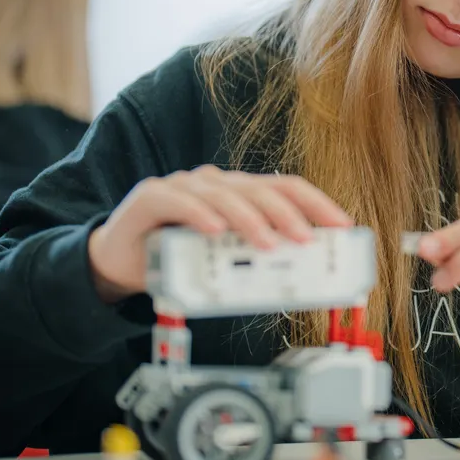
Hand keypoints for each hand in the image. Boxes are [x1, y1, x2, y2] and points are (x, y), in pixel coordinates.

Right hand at [88, 167, 351, 302]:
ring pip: (225, 194)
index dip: (317, 204)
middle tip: (308, 240)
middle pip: (261, 189)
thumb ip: (252, 258)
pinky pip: (180, 201)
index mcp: (238, 192)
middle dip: (290, 214)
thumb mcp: (222, 260)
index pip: (285, 187)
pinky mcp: (152, 196)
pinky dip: (199, 215)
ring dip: (250, 219)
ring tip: (268, 243)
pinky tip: (215, 230)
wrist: (117, 262)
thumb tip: (298, 278)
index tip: (343, 225)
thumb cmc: (174, 258)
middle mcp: (215, 182)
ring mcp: (183, 185)